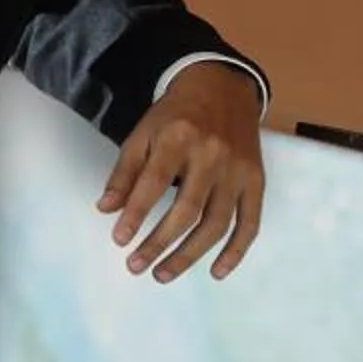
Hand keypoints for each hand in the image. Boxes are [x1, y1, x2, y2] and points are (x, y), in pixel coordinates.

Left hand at [98, 63, 267, 280]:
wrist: (223, 87)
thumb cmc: (176, 115)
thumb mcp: (144, 132)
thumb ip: (125, 171)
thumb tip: (106, 210)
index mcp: (179, 138)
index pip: (155, 183)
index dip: (136, 214)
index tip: (119, 240)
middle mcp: (212, 155)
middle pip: (187, 210)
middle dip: (159, 243)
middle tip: (135, 266)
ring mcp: (238, 170)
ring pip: (217, 223)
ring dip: (190, 255)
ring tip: (163, 274)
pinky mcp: (256, 180)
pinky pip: (250, 221)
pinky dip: (236, 251)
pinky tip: (217, 272)